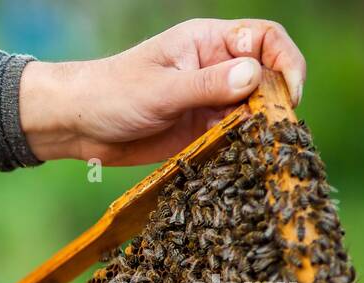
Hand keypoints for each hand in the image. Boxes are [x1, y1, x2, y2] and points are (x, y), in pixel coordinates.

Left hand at [19, 18, 306, 165]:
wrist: (76, 125)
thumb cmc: (111, 94)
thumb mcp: (160, 90)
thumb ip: (206, 85)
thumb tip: (255, 76)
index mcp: (208, 41)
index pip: (265, 39)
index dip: (285, 62)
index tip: (287, 94)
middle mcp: (215, 67)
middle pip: (267, 78)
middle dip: (276, 101)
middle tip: (276, 131)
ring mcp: (209, 100)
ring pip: (253, 111)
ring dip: (261, 130)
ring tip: (262, 151)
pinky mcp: (199, 131)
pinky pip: (232, 138)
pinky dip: (242, 148)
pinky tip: (243, 162)